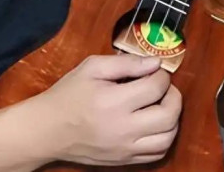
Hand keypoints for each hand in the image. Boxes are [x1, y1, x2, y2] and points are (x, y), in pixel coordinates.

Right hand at [31, 53, 181, 165]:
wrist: (49, 129)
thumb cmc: (69, 94)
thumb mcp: (91, 67)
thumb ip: (125, 62)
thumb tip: (154, 62)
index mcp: (113, 101)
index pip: (155, 88)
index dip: (162, 75)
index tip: (156, 70)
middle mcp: (123, 128)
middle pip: (168, 116)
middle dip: (174, 96)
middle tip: (165, 87)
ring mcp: (125, 148)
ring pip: (167, 139)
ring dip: (173, 119)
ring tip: (162, 104)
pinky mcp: (124, 161)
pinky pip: (157, 154)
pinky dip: (164, 138)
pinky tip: (155, 124)